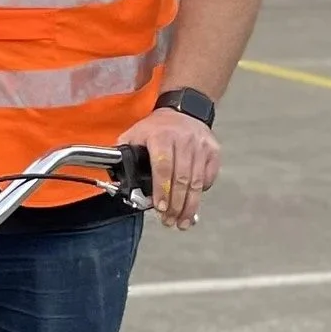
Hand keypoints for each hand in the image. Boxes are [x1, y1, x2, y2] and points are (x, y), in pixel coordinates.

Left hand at [119, 106, 219, 229]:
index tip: (160, 208)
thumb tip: (118, 184)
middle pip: (182, 178)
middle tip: (169, 221)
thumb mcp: (133, 135)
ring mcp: (201, 145)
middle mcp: (184, 139)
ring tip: (182, 222)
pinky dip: (200, 192)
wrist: (184, 109)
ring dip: (189, 205)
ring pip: (197, 181)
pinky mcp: (213, 151)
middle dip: (176, 204)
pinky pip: (208, 177)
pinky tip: (192, 202)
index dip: (162, 190)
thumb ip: (124, 157)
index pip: (163, 167)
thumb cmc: (155, 129)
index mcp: (161, 136)